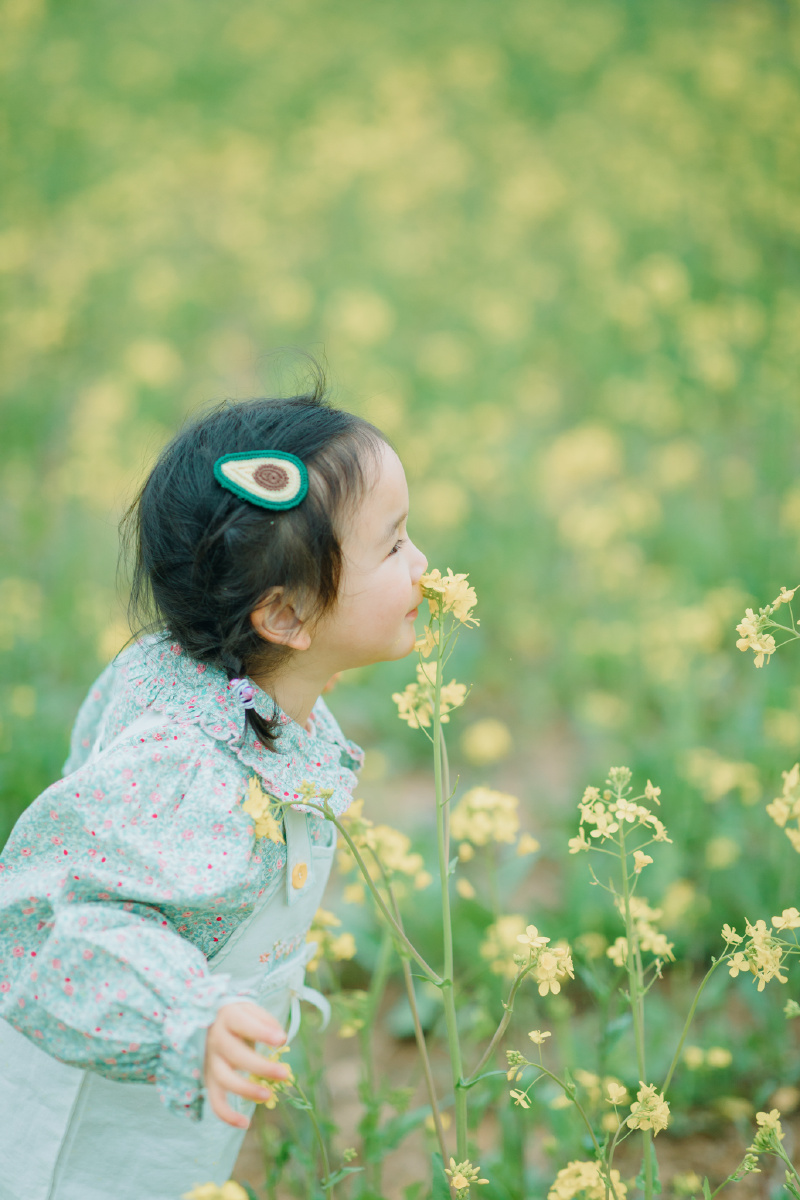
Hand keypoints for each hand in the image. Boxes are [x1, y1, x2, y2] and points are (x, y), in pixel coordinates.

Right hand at [204, 1000, 288, 1127]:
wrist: (213, 1021)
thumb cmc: (240, 1017)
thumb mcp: (251, 1010)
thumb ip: (266, 1021)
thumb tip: (281, 1039)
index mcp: (228, 1017)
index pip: (243, 1024)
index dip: (261, 1032)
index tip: (281, 1039)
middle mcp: (216, 1039)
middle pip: (236, 1056)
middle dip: (261, 1067)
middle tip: (284, 1074)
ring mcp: (211, 1061)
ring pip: (225, 1079)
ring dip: (246, 1090)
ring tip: (268, 1096)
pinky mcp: (210, 1079)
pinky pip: (214, 1100)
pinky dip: (226, 1115)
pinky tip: (245, 1124)